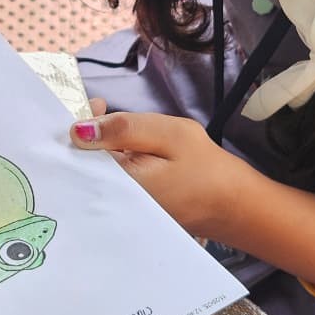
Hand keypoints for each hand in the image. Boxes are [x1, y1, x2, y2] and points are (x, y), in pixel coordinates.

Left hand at [70, 100, 243, 239]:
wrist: (236, 206)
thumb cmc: (206, 168)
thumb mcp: (168, 135)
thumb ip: (124, 129)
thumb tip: (79, 129)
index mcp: (118, 185)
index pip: (78, 155)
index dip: (80, 126)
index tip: (95, 105)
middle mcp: (112, 204)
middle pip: (83, 166)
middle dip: (88, 136)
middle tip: (105, 108)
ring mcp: (121, 210)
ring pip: (98, 173)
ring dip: (101, 149)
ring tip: (120, 127)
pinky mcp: (132, 210)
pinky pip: (112, 183)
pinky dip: (114, 163)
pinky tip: (128, 150)